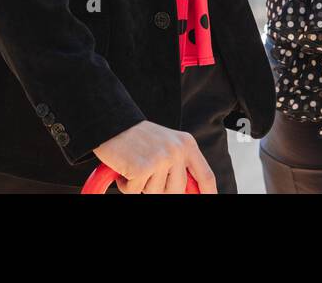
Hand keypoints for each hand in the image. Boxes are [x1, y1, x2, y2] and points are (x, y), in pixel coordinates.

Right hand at [93, 120, 216, 193]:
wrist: (112, 123)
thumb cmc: (137, 136)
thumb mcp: (166, 144)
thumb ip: (180, 164)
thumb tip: (188, 191)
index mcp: (186, 144)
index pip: (205, 175)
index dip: (209, 193)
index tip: (210, 199)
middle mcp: (176, 151)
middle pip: (177, 191)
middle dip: (160, 189)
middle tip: (146, 173)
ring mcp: (160, 159)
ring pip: (155, 193)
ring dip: (141, 186)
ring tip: (134, 167)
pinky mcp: (142, 168)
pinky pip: (135, 192)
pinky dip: (127, 185)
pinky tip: (125, 168)